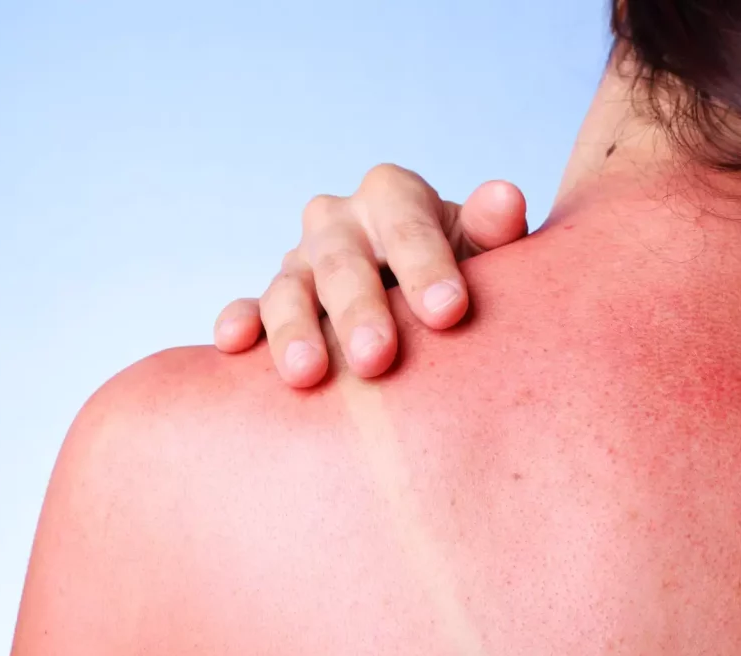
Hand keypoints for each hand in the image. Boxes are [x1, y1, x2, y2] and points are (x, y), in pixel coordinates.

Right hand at [214, 163, 527, 387]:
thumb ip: (492, 230)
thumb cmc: (461, 276)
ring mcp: (300, 262)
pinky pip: (250, 308)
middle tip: (376, 360)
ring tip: (307, 375)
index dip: (426, 266)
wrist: (423, 303)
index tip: (449, 313)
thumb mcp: (484, 251)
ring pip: (289, 288)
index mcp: (392, 196)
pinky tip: (234, 344)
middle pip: (343, 260)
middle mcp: (339, 222)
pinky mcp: (273, 301)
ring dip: (294, 330)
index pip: (406, 222)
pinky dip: (240, 322)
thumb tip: (506, 201)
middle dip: (359, 310)